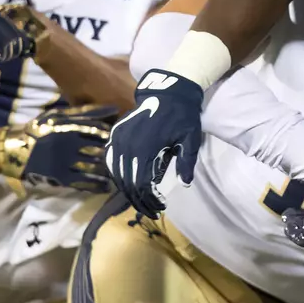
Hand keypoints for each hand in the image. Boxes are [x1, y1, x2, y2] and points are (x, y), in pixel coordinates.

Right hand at [0, 104, 115, 195]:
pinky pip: (84, 183)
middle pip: (100, 150)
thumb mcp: (61, 115)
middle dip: (113, 153)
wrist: (18, 148)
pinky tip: (107, 187)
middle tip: (127, 156)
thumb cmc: (42, 129)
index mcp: (73, 129)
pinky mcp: (62, 177)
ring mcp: (68, 162)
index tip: (126, 136)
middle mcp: (73, 146)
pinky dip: (97, 186)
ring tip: (120, 172)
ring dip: (108, 171)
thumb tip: (112, 107)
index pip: (100, 131)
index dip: (113, 135)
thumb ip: (86, 112)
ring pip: (95, 168)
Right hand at [105, 70, 204, 217]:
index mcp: (147, 148)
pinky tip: (128, 183)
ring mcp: (120, 139)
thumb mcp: (190, 139)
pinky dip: (118, 174)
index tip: (159, 208)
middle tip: (150, 210)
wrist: (170, 92)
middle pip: (129, 182)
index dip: (150, 200)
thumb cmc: (183, 117)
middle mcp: (129, 145)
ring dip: (128, 190)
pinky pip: (112, 160)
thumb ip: (187, 162)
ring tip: (140, 200)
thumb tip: (184, 184)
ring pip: (118, 173)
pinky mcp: (116, 134)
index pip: (144, 184)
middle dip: (139, 200)